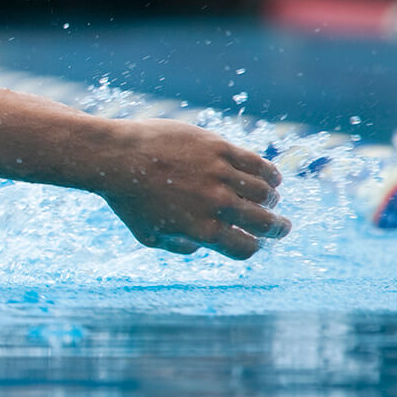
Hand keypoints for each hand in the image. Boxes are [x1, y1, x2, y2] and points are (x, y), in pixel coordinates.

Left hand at [90, 119, 289, 259]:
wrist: (114, 157)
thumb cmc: (128, 199)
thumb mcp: (148, 235)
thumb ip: (179, 247)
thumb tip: (204, 247)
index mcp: (202, 229)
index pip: (246, 248)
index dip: (253, 248)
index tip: (255, 244)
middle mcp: (216, 203)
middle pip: (265, 223)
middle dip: (278, 229)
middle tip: (281, 228)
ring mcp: (220, 174)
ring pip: (265, 192)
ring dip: (271, 200)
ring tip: (269, 201)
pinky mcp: (220, 148)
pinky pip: (258, 164)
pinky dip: (270, 175)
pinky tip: (271, 179)